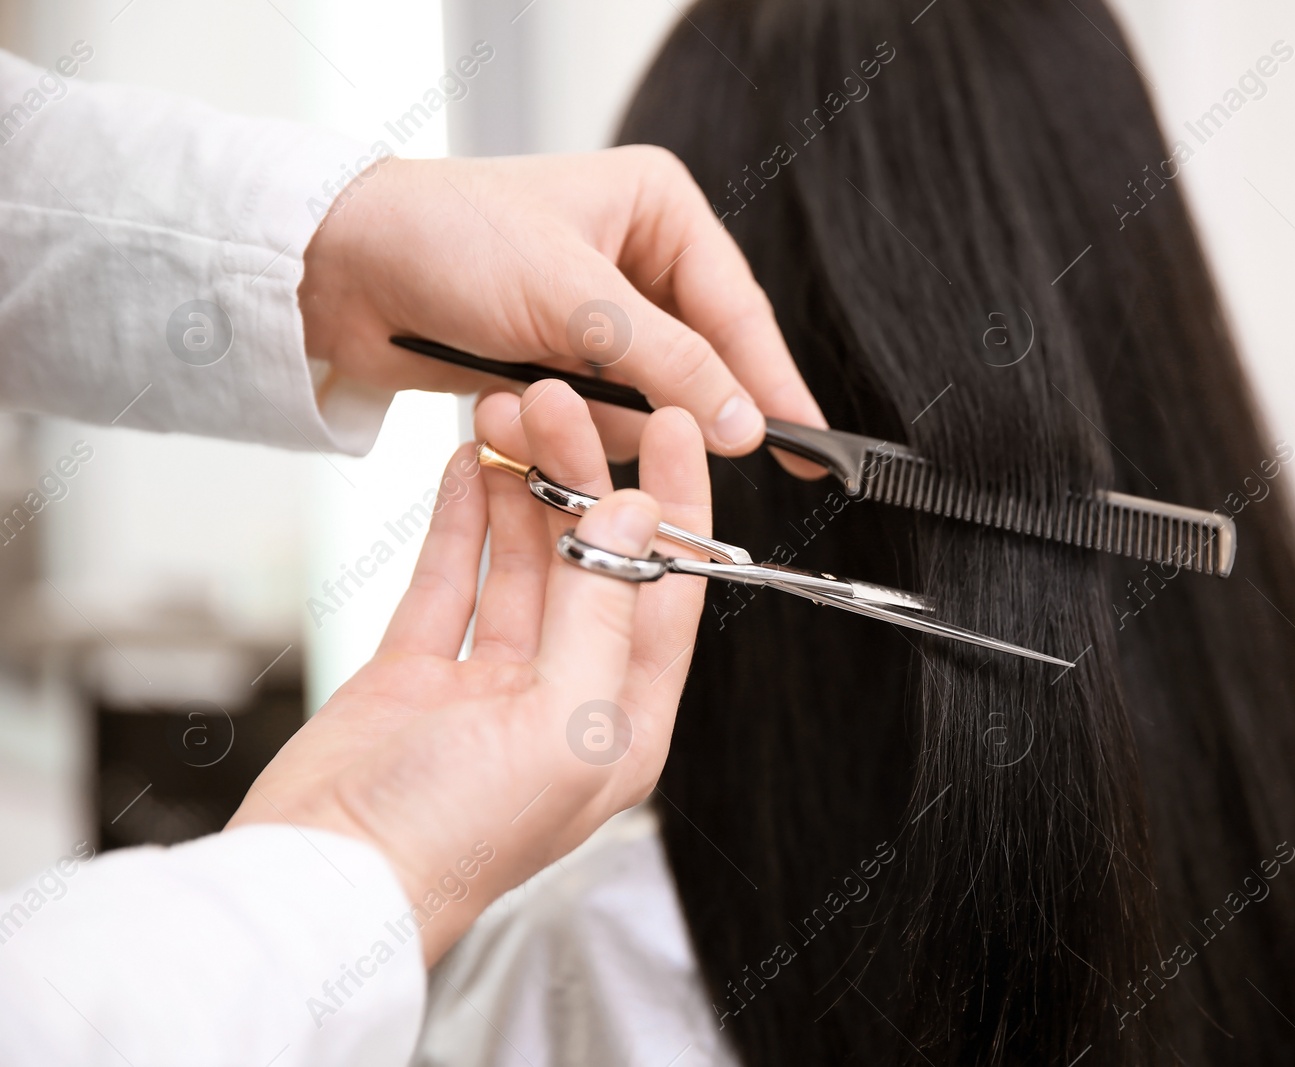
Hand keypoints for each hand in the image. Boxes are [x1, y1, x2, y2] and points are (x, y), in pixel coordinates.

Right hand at [228, 383, 710, 963]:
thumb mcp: (562, 722)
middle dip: (580, 479)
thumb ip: (603, 613)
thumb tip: (635, 519)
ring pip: (521, 561)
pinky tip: (468, 463)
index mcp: (620, 722)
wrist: (322, 882)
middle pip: (590, 562)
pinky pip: (451, 578)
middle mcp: (562, 697)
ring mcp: (487, 682)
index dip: (672, 504)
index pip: (667, 590)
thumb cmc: (451, 837)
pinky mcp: (416, 671)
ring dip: (520, 489)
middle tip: (561, 403)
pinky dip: (459, 521)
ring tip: (511, 414)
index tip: (666, 427)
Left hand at [297, 148, 825, 465]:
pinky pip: (592, 422)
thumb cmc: (445, 240)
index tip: (806, 445)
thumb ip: (670, 364)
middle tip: (608, 422)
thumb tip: (746, 423)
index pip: (738, 310)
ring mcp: (596, 319)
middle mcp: (637, 262)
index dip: (769, 382)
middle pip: (694, 368)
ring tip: (518, 394)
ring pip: (645, 408)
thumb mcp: (573, 298)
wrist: (334, 270)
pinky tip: (498, 399)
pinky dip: (552, 427)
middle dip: (646, 406)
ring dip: (583, 420)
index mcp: (659, 211)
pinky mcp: (558, 365)